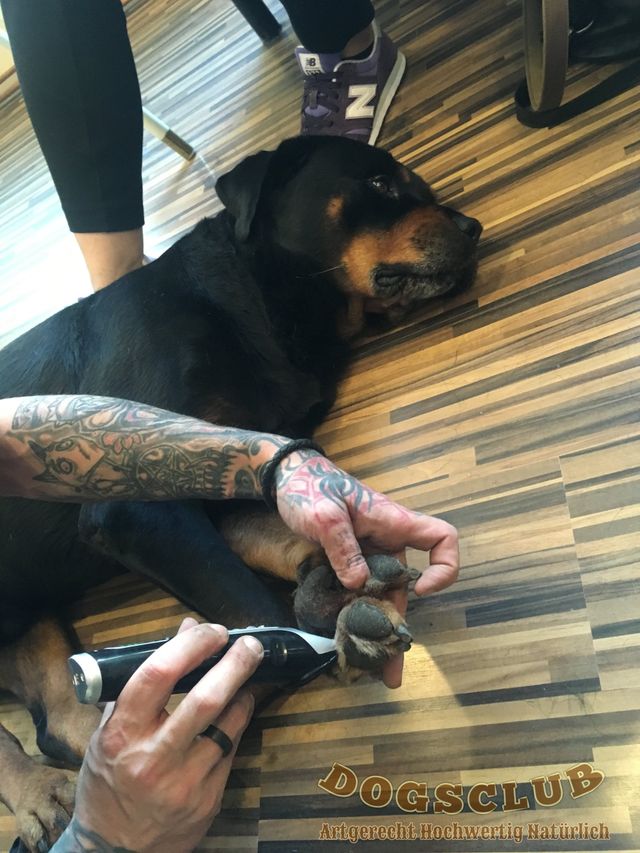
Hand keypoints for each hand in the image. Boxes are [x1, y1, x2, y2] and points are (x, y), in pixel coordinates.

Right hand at [54, 619, 262, 852]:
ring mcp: (184, 781)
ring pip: (228, 723)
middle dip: (235, 664)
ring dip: (243, 692)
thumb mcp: (109, 731)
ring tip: (248, 674)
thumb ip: (144, 681)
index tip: (211, 631)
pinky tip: (238, 708)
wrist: (116, 849)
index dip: (191, 645)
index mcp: (121, 734)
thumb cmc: (110, 779)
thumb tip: (185, 630)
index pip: (157, 675)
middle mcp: (152, 757)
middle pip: (205, 699)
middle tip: (250, 644)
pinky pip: (232, 748)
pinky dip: (238, 722)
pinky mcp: (207, 798)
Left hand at [274, 452, 458, 687]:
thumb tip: (359, 585)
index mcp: (392, 523)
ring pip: (379, 597)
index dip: (443, 566)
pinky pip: (357, 595)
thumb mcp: (324, 515)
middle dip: (399, 626)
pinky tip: (345, 644)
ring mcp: (366, 556)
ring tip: (372, 670)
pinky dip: (354, 618)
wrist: (285, 479)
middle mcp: (386, 544)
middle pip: (405, 587)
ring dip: (375, 632)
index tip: (420, 590)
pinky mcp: (347, 564)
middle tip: (392, 671)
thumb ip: (343, 548)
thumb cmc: (309, 487)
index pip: (441, 539)